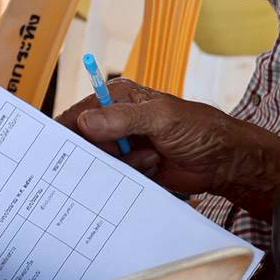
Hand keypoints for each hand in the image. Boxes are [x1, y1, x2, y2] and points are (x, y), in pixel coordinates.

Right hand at [56, 78, 279, 218]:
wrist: (224, 161)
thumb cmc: (198, 129)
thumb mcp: (161, 117)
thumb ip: (123, 119)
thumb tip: (85, 123)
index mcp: (118, 99)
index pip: (80, 113)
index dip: (66, 130)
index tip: (55, 149)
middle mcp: (116, 122)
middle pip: (85, 144)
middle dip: (102, 153)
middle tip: (122, 154)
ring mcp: (125, 148)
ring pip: (100, 165)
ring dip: (124, 166)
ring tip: (152, 159)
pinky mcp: (133, 170)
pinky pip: (115, 180)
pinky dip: (131, 178)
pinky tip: (154, 169)